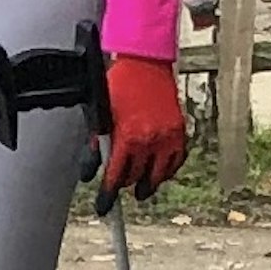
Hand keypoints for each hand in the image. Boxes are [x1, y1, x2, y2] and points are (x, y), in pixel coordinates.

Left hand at [96, 55, 188, 199]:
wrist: (146, 62)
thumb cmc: (121, 85)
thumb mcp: (101, 114)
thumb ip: (96, 144)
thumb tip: (90, 172)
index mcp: (128, 137)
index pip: (116, 178)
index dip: (107, 196)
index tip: (103, 207)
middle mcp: (150, 141)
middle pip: (135, 179)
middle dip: (125, 183)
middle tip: (120, 184)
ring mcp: (168, 138)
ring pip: (157, 177)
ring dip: (146, 183)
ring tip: (141, 187)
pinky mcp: (180, 132)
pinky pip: (175, 163)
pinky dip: (166, 170)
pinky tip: (158, 171)